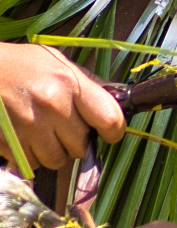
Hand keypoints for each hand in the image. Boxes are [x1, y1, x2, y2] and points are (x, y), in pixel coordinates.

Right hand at [0, 43, 124, 168]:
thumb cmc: (18, 64)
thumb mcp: (55, 62)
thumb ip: (86, 85)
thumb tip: (116, 103)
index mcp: (69, 82)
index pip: (110, 120)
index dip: (112, 131)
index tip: (106, 132)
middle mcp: (51, 105)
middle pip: (81, 146)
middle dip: (74, 141)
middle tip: (62, 127)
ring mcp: (27, 126)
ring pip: (57, 160)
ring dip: (53, 151)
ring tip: (42, 132)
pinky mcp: (7, 142)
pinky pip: (31, 164)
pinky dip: (30, 156)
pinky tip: (24, 137)